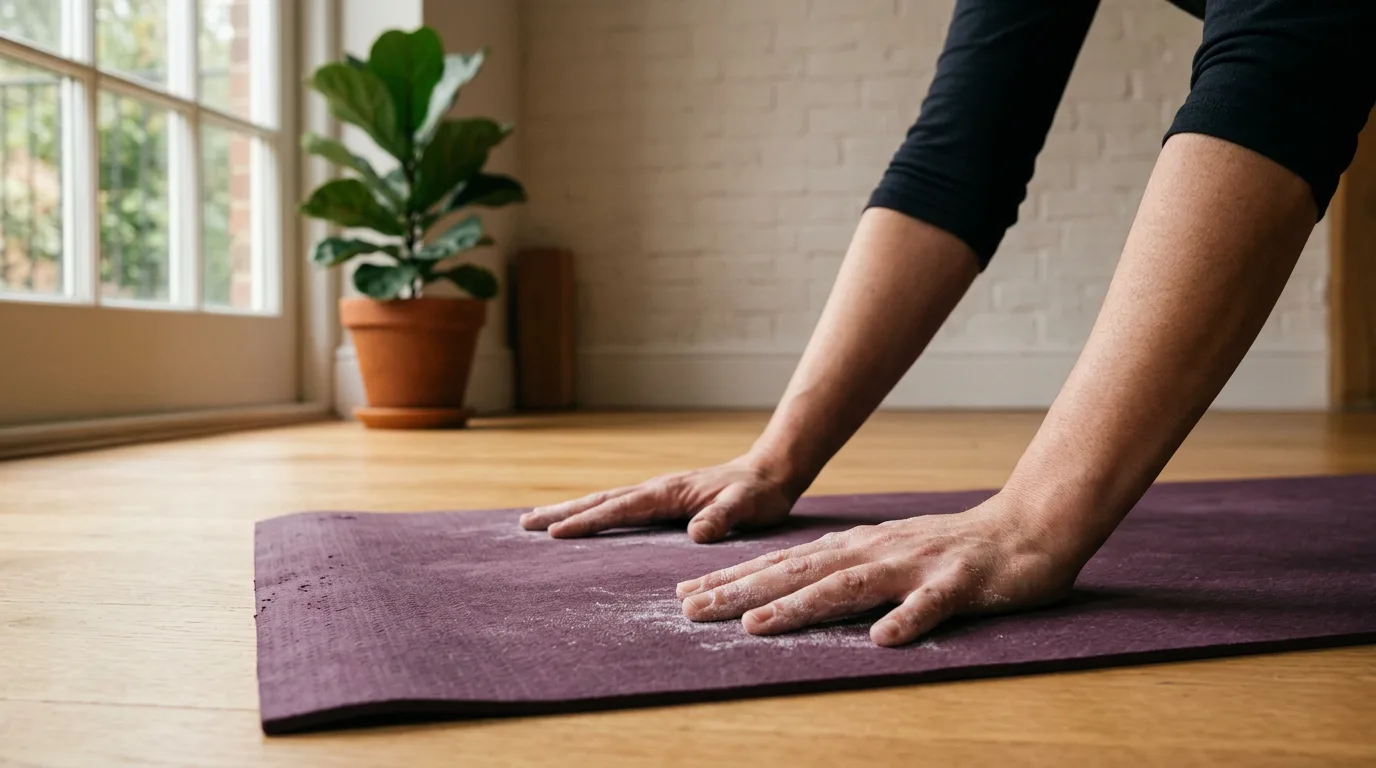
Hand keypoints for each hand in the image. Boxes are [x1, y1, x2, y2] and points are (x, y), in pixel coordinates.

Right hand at [519, 457, 798, 542]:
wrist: (770, 473)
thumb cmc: (759, 493)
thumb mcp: (746, 507)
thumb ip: (722, 517)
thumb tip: (696, 534)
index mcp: (667, 492)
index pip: (619, 508)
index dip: (587, 522)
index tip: (556, 533)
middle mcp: (656, 489)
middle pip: (600, 500)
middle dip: (562, 512)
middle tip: (524, 524)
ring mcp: (657, 493)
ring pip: (605, 501)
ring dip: (571, 511)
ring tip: (537, 520)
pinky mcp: (663, 500)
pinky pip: (619, 507)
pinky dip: (594, 512)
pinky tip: (583, 521)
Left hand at [674, 493, 1082, 646]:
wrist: (1027, 529)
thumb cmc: (952, 550)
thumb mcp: (887, 555)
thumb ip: (842, 571)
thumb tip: (785, 591)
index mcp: (857, 548)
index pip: (785, 564)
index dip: (734, 580)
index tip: (686, 597)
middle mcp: (877, 551)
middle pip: (800, 572)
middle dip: (742, 591)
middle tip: (691, 611)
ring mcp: (916, 566)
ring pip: (849, 587)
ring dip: (801, 605)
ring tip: (756, 626)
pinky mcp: (958, 585)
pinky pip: (931, 607)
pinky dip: (907, 620)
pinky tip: (883, 640)